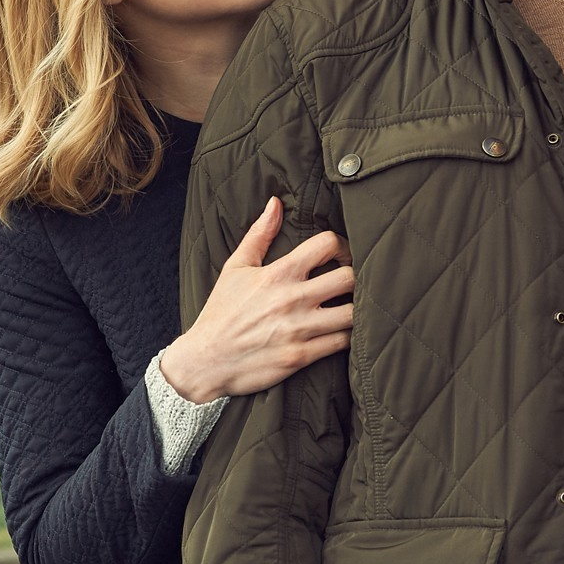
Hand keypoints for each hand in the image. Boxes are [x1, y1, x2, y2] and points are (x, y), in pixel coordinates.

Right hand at [161, 199, 352, 401]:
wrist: (206, 360)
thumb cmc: (221, 312)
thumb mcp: (235, 268)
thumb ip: (259, 235)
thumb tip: (275, 203)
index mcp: (278, 273)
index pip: (327, 244)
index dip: (343, 245)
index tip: (343, 255)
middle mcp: (291, 299)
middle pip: (349, 278)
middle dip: (358, 277)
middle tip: (355, 282)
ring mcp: (299, 329)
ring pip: (352, 313)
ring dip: (358, 309)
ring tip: (353, 307)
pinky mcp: (301, 356)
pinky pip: (342, 343)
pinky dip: (350, 336)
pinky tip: (344, 330)